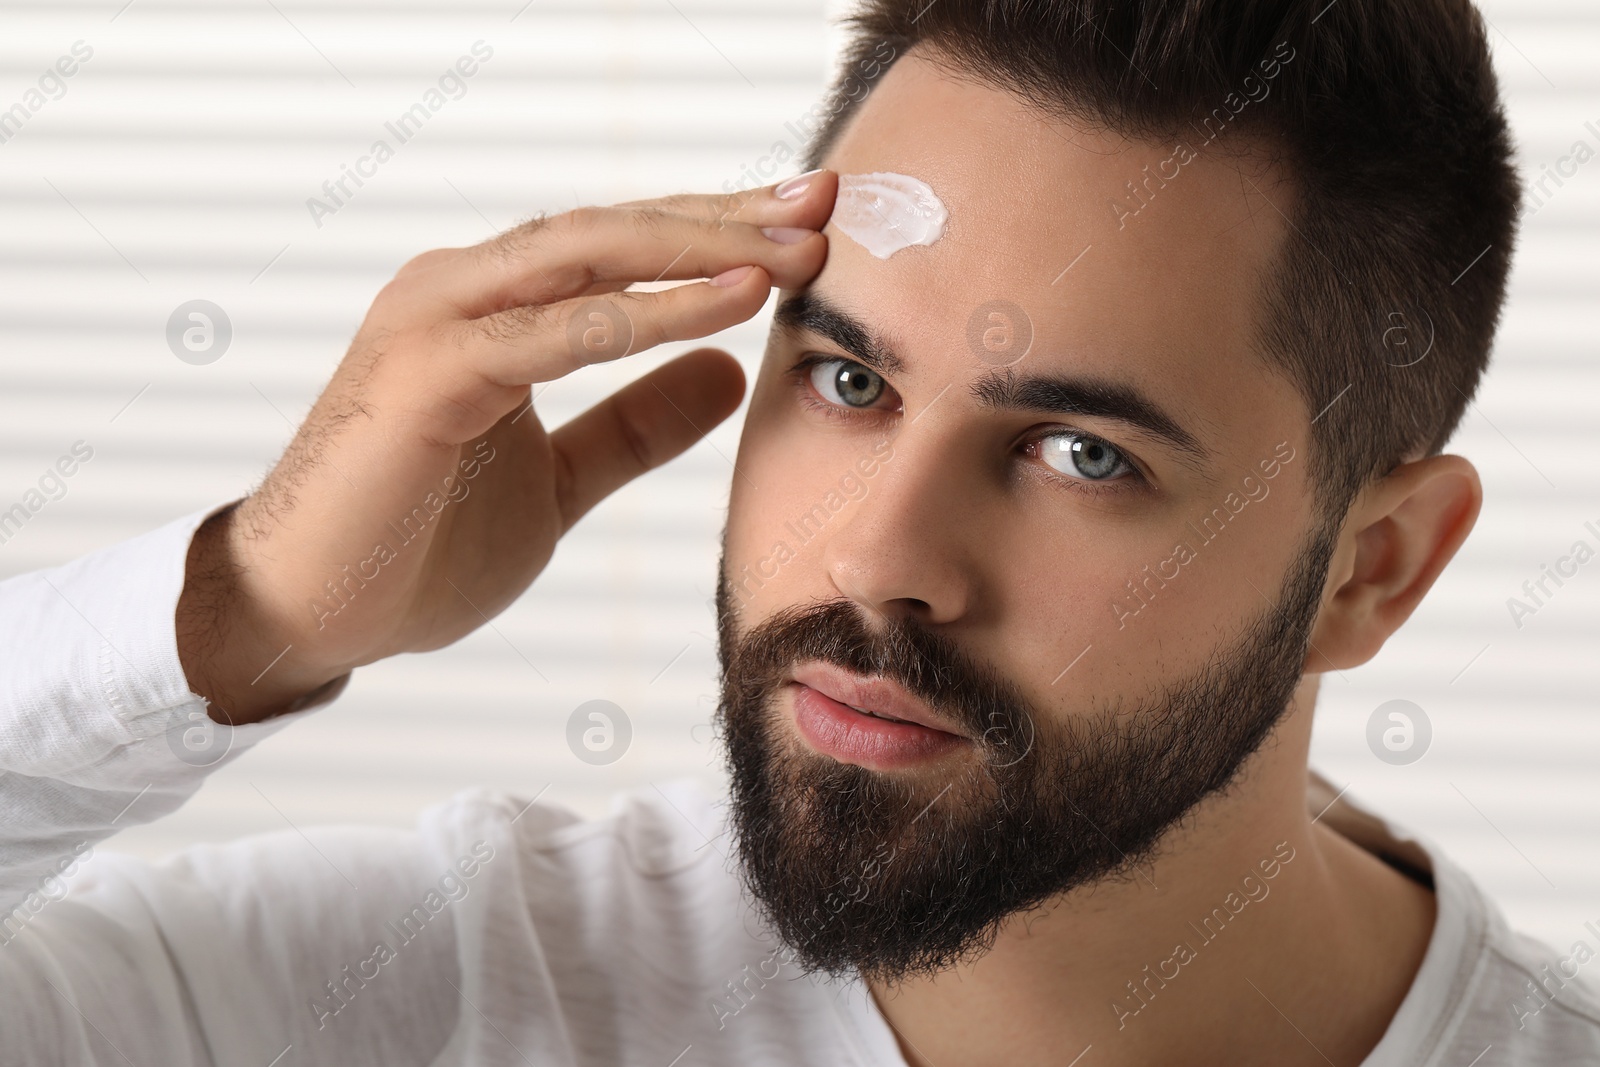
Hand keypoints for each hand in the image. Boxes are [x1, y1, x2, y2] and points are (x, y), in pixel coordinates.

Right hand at [178, 172, 837, 722]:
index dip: (717, 234)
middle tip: (826, 208)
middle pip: (617, 230)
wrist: (312, 612)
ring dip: (702, 248)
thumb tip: (727, 371)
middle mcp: (465, 289)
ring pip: (590, 255)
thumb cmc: (416, 545)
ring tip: (798, 249)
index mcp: (494, 308)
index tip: (809, 231)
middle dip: (728, 218)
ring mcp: (440, 319)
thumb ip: (634, 426)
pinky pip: (557, 330)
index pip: (621, 250)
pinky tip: (728, 301)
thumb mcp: (560, 480)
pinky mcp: (428, 371)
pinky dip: (648, 313)